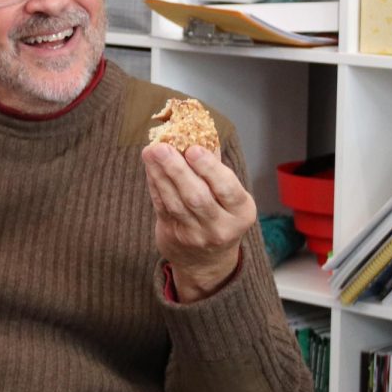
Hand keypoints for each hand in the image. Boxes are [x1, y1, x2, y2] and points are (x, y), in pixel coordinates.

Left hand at [141, 143, 255, 301]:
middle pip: (197, 197)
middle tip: (161, 147)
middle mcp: (220, 226)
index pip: (227, 188)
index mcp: (240, 212)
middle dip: (177, 170)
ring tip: (151, 151)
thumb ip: (216, 166)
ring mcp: (195, 234)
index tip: (193, 149)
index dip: (209, 168)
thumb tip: (200, 130)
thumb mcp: (230, 197)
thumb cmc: (221, 216)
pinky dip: (155, 184)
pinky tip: (150, 166)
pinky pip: (161, 206)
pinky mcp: (173, 235)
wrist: (206, 261)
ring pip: (175, 202)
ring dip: (160, 174)